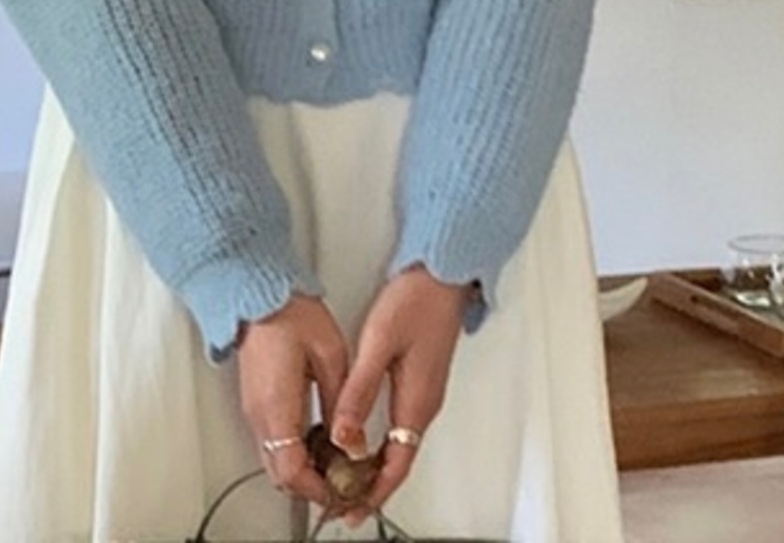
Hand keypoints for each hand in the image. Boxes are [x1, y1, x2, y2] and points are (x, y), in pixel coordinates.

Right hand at [237, 294, 348, 505]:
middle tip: (344, 480)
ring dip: (305, 469)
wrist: (260, 291)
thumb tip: (352, 440)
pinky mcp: (256, 400)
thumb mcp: (331, 356)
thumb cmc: (291, 313)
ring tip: (337, 459)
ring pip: (276, 460)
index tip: (342, 489)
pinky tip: (319, 438)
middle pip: (281, 474)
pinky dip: (295, 451)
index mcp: (277, 405)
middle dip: (313, 486)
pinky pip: (273, 441)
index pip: (292, 472)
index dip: (318, 489)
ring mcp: (254, 408)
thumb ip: (342, 404)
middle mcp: (260, 413)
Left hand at [331, 266, 468, 520]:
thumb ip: (359, 390)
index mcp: (417, 401)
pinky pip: (400, 424)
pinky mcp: (420, 378)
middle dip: (371, 487)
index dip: (373, 493)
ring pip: (399, 443)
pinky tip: (361, 437)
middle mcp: (425, 403)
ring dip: (374, 466)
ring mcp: (424, 391)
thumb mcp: (379, 343)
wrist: (442, 273)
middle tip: (341, 502)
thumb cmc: (416, 300)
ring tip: (344, 477)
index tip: (350, 510)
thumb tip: (343, 434)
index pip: (396, 465)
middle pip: (398, 460)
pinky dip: (381, 442)